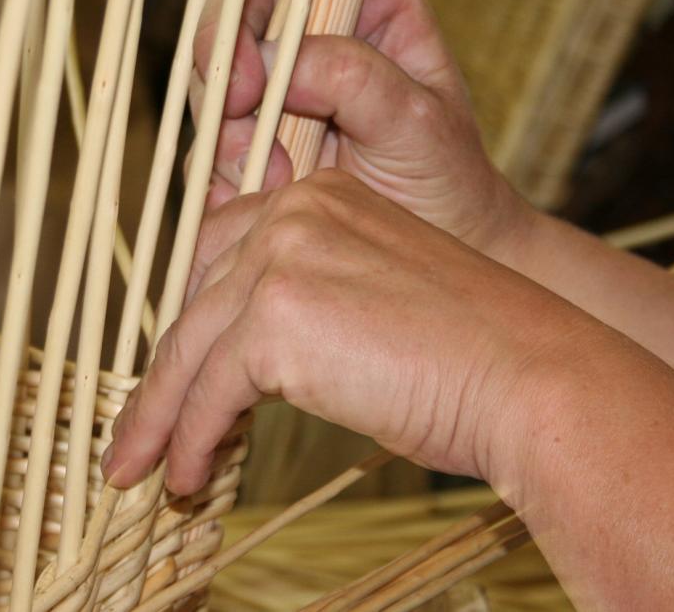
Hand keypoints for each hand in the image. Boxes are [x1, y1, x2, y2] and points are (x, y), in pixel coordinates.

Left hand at [102, 170, 564, 494]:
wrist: (531, 377)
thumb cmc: (476, 355)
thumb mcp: (379, 303)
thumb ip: (312, 305)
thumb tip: (244, 365)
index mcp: (324, 197)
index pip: (225, 256)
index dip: (196, 324)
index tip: (176, 376)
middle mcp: (295, 212)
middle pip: (198, 302)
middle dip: (164, 375)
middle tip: (141, 432)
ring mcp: (282, 260)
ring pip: (188, 350)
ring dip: (161, 418)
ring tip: (143, 468)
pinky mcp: (276, 320)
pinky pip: (207, 393)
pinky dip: (191, 440)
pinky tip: (188, 476)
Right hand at [190, 0, 533, 261]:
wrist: (442, 252)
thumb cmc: (449, 178)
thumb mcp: (418, 122)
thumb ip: (356, 78)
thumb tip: (277, 60)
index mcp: (364, 1)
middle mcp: (312, 36)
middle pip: (236, 5)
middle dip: (224, 45)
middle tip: (238, 99)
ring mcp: (274, 92)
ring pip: (212, 78)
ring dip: (224, 123)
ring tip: (277, 174)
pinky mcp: (249, 147)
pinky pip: (208, 147)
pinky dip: (220, 171)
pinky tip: (258, 194)